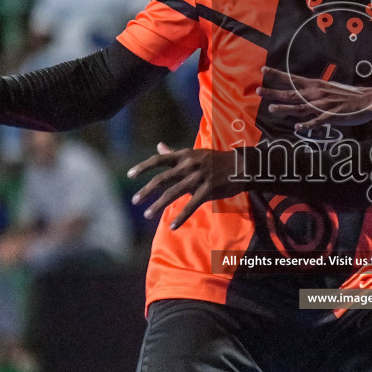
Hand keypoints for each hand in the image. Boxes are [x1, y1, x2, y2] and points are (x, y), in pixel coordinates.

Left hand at [128, 143, 242, 228]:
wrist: (241, 166)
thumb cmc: (215, 160)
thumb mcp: (194, 154)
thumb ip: (175, 153)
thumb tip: (159, 145)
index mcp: (184, 155)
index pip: (159, 160)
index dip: (143, 167)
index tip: (130, 175)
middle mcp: (189, 165)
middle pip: (162, 178)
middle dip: (146, 190)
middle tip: (135, 200)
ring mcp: (198, 177)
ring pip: (173, 193)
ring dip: (158, 205)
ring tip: (147, 214)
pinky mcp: (208, 189)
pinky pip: (191, 205)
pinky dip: (181, 217)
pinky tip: (172, 226)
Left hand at [257, 67, 371, 131]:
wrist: (367, 100)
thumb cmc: (346, 95)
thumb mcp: (327, 89)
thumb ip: (312, 92)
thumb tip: (299, 95)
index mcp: (315, 85)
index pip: (292, 79)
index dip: (277, 75)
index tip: (263, 69)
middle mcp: (316, 93)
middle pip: (291, 93)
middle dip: (273, 92)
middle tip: (258, 91)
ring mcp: (324, 105)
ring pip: (300, 107)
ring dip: (285, 108)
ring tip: (272, 108)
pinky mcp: (332, 116)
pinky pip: (318, 121)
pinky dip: (308, 124)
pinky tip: (298, 127)